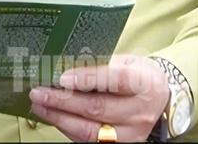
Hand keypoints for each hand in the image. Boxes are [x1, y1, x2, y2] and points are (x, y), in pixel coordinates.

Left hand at [27, 54, 169, 141]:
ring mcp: (132, 133)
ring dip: (60, 118)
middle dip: (63, 101)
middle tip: (39, 93)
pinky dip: (68, 129)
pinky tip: (54, 117)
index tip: (62, 78)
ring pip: (91, 130)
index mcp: (145, 84)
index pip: (115, 81)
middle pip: (98, 108)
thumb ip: (99, 64)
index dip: (87, 79)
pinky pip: (90, 141)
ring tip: (40, 106)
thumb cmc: (137, 76)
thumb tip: (63, 66)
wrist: (158, 99)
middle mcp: (140, 112)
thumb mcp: (125, 61)